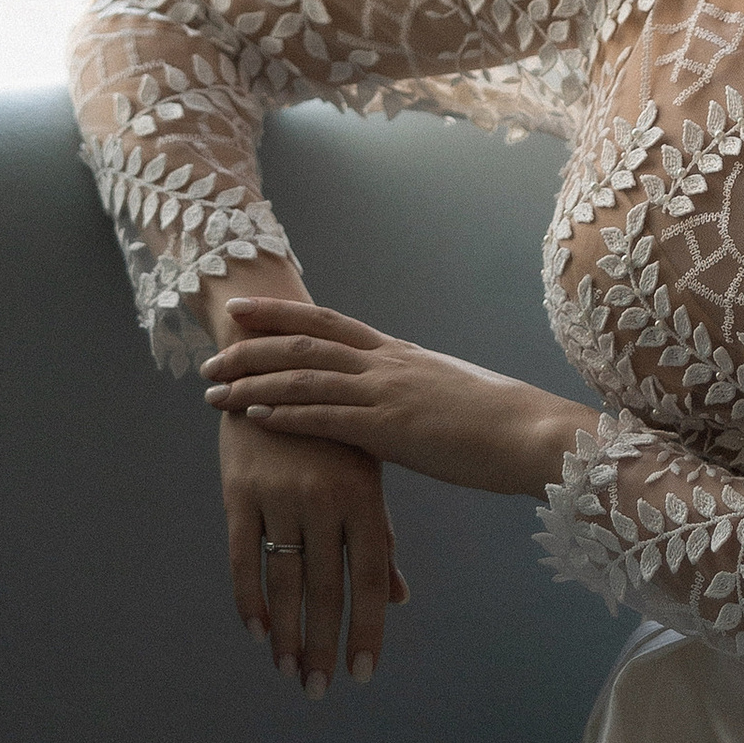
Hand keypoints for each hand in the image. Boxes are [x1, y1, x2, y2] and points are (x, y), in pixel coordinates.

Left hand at [203, 298, 582, 498]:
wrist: (532, 433)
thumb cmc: (500, 420)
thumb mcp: (447, 390)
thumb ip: (413, 386)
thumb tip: (395, 391)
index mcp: (398, 353)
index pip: (326, 323)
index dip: (280, 314)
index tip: (242, 309)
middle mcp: (386, 363)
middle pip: (303, 344)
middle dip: (251, 346)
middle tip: (211, 351)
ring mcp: (387, 393)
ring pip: (304, 378)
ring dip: (253, 382)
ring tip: (213, 390)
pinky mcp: (391, 430)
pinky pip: (326, 418)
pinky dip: (284, 415)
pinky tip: (253, 417)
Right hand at [218, 404, 407, 698]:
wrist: (273, 367)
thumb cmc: (333, 431)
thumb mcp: (365, 475)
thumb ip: (379, 538)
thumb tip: (398, 599)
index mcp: (363, 495)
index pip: (370, 578)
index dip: (367, 629)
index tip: (363, 675)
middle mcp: (323, 498)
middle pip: (325, 588)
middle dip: (322, 645)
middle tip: (319, 690)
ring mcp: (279, 495)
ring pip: (282, 581)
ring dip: (285, 633)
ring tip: (288, 671)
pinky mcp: (239, 492)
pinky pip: (242, 556)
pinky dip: (248, 599)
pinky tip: (256, 631)